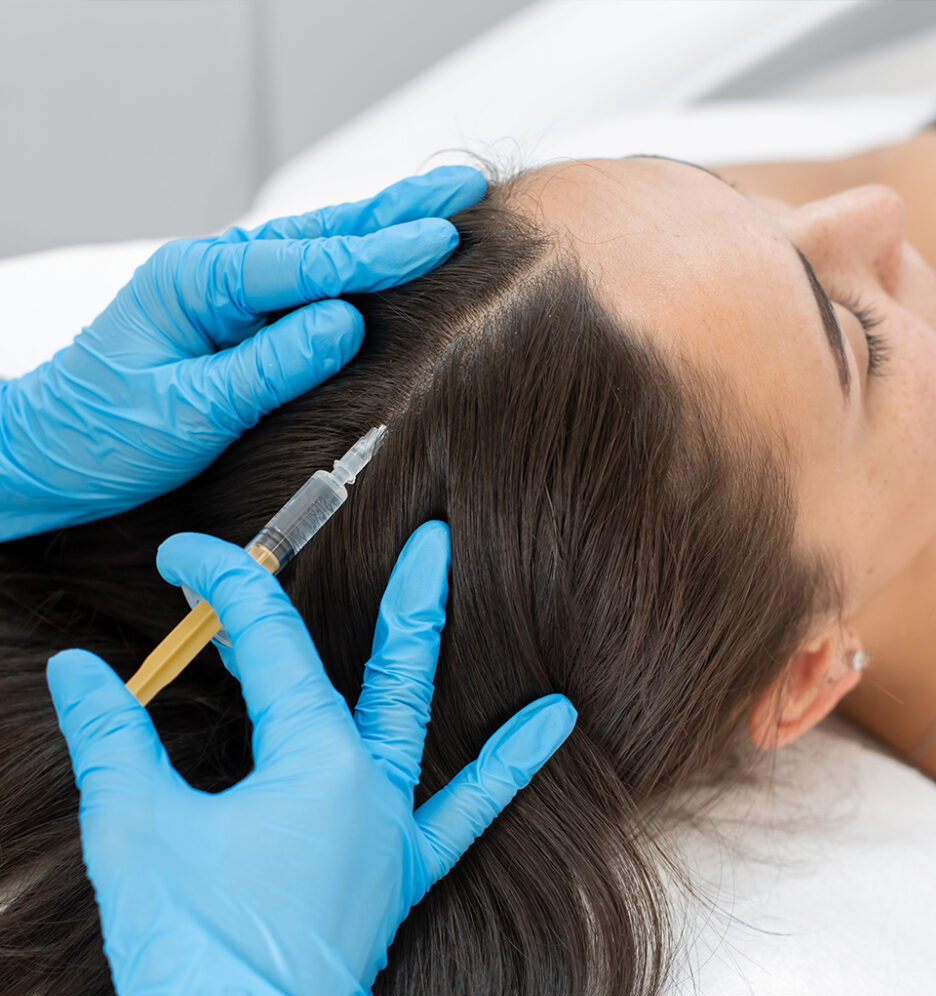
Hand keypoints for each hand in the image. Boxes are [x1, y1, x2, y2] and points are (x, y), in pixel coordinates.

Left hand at [0, 165, 485, 540]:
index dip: (377, 253)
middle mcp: (217, 272)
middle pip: (322, 234)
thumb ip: (271, 363)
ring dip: (384, 226)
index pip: (306, 263)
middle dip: (396, 211)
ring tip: (445, 205)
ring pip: (322, 249)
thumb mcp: (192, 407)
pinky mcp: (241, 317)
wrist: (57, 452)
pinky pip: (310, 281)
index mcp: (198, 282)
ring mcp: (229, 291)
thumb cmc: (110, 432)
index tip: (439, 238)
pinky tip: (390, 250)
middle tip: (464, 189)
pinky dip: (356, 263)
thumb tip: (347, 322)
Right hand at [46, 522, 575, 995]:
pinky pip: (472, 809)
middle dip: (405, 591)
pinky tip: (558, 718)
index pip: (265, 640)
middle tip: (435, 533)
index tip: (182, 558)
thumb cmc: (188, 949)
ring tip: (473, 589)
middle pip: (385, 662)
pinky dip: (512, 761)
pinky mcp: (401, 870)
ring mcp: (392, 825)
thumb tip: (77, 671)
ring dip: (438, 645)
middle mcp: (367, 780)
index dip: (221, 584)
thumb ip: (111, 737)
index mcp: (311, 757)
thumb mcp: (135, 830)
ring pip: (423, 714)